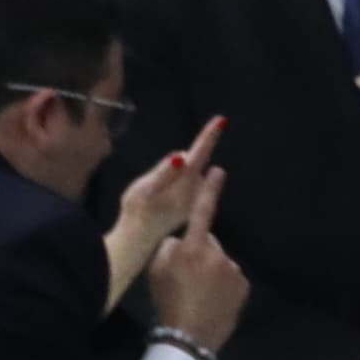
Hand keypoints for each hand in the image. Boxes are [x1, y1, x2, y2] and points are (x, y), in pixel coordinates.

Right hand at [112, 114, 224, 259]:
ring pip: (190, 172)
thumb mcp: (143, 189)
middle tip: (162, 180)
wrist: (139, 239)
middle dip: (186, 158)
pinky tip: (163, 197)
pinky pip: (188, 182)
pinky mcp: (190, 204)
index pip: (199, 154)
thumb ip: (163, 172)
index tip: (222, 120)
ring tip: (156, 192)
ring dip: (180, 173)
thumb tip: (181, 156)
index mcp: (184, 183)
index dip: (208, 136)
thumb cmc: (137, 212)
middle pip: (196, 162)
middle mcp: (194, 190)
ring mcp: (194, 198)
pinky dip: (179, 181)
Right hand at [142, 169, 246, 348]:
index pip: (202, 210)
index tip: (218, 171)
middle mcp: (217, 253)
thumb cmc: (168, 299)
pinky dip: (222, 284)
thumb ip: (170, 245)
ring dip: (211, 269)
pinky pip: (230, 277)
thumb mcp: (156, 266)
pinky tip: (211, 298)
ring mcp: (233, 270)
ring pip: (220, 261)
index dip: (209, 190)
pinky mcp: (243, 286)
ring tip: (198, 291)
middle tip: (187, 275)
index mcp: (192, 245)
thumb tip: (181, 239)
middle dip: (200, 250)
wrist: (189, 336)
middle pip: (208, 242)